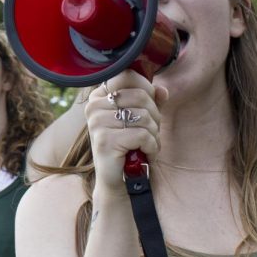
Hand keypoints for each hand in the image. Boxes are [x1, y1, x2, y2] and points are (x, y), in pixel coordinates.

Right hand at [84, 70, 166, 192]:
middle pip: (141, 96)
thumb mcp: (141, 119)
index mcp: (99, 95)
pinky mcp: (105, 140)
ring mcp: (97, 123)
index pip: (128, 76)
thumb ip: (151, 101)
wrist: (118, 180)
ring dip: (154, 134)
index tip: (148, 107)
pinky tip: (145, 154)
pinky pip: (142, 135)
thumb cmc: (129, 146)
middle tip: (150, 132)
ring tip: (147, 144)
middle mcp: (94, 106)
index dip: (147, 89)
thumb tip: (162, 90)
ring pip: (144, 116)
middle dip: (155, 116)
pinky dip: (152, 146)